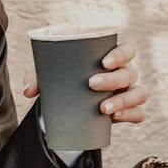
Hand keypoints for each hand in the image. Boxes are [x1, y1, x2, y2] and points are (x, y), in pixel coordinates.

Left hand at [23, 41, 147, 124]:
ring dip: (124, 100)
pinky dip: (131, 115)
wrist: (72, 101)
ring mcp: (129, 92)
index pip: (127, 50)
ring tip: (103, 109)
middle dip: (112, 79)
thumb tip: (28, 91)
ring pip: (138, 94)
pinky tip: (116, 118)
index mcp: (113, 58)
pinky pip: (139, 114)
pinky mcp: (129, 111)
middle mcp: (126, 73)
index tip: (104, 62)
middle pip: (129, 73)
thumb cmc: (66, 78)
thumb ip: (37, 78)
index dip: (121, 54)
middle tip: (91, 84)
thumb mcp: (50, 75)